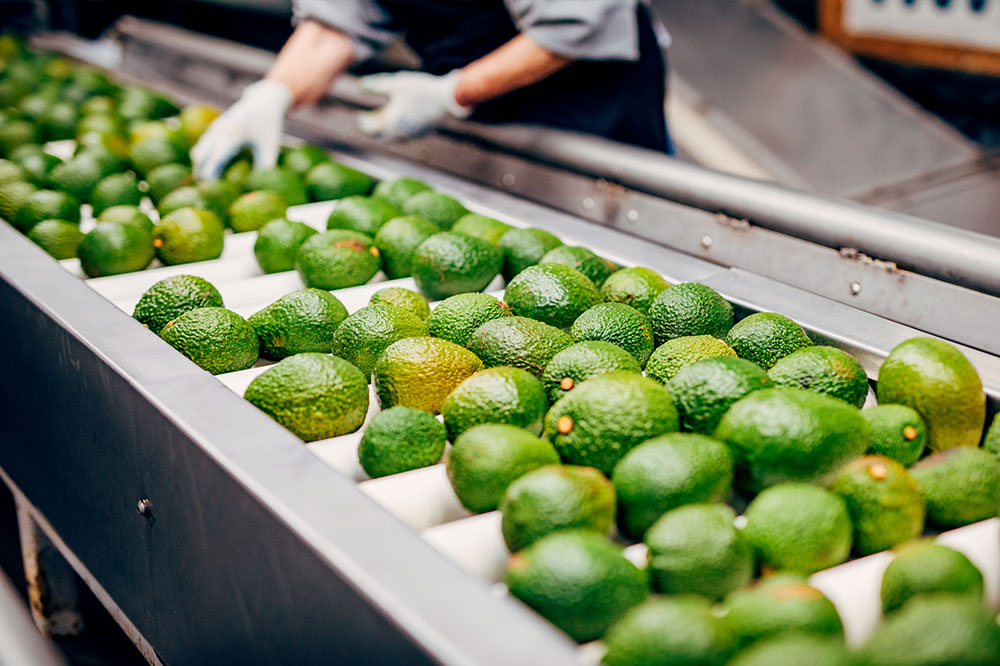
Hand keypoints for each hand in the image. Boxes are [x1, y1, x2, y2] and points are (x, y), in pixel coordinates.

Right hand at [191, 79, 292, 180]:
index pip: (216, 157)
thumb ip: (265, 166)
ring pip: (199, 151)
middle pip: (202, 156)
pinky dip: (203, 160)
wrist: (263, 101)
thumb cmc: (269, 126)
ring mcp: (214, 128)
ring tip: (204, 187)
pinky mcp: (214, 129)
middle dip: (200, 174)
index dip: (210, 174)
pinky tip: (207, 174)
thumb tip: (258, 187)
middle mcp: (220, 129)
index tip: (209, 190)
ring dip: (200, 168)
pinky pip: (202, 147)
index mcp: (233, 133)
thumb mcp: (271, 146)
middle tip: (204, 193)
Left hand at [356, 70, 470, 139]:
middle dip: (373, 130)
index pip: (371, 128)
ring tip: (383, 124)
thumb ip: (377, 85)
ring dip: (386, 132)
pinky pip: (406, 135)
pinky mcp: (423, 132)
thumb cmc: (420, 90)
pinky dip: (398, 130)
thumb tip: (360, 85)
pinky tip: (401, 124)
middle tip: (366, 124)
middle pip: (382, 136)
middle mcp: (400, 133)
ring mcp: (413, 134)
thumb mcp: (396, 84)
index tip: (357, 119)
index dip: (362, 123)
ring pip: (394, 137)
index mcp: (390, 123)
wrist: (447, 100)